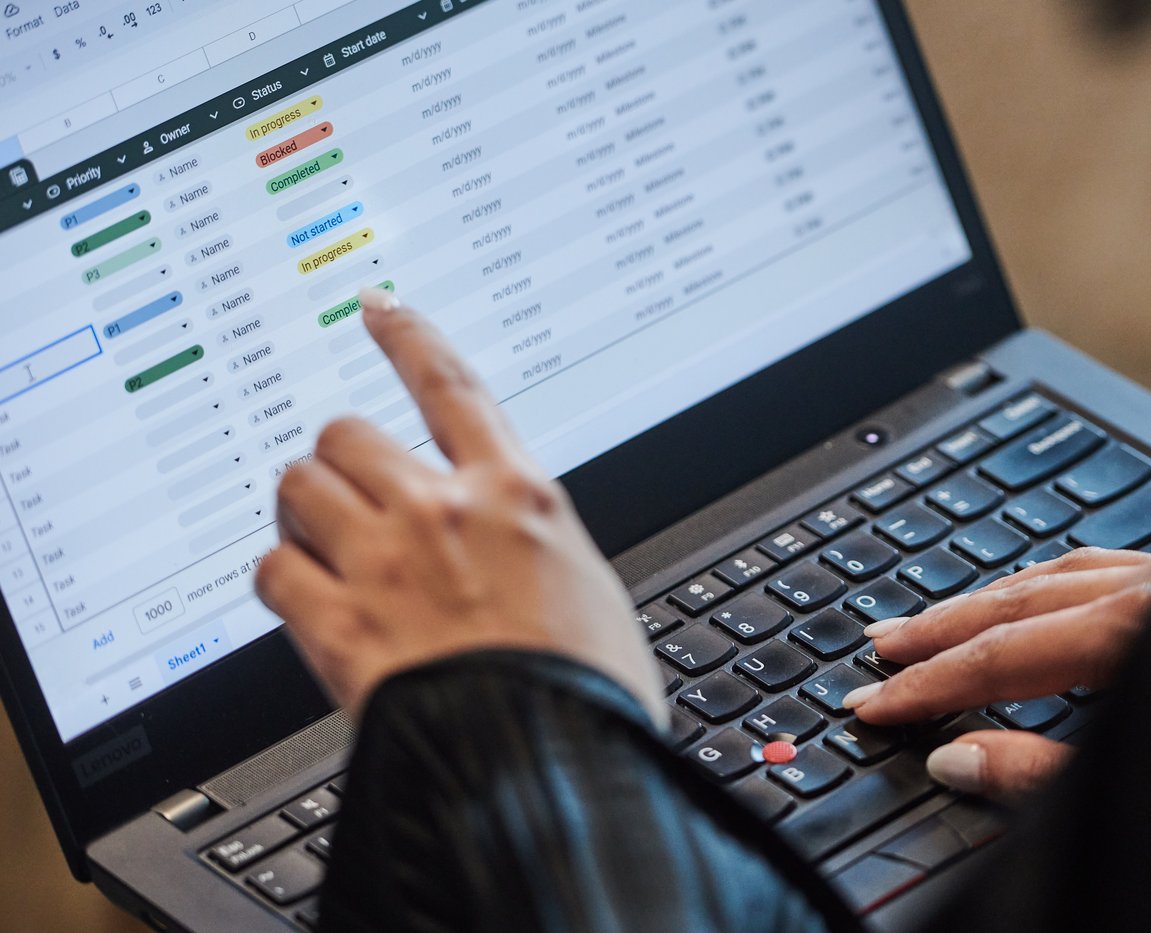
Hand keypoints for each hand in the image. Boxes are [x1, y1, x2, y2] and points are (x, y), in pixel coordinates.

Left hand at [255, 288, 665, 725]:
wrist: (543, 765)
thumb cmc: (583, 690)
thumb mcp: (589, 586)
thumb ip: (536, 540)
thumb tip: (516, 534)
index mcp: (517, 496)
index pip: (450, 386)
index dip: (409, 337)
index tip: (379, 308)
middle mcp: (442, 512)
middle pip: (348, 433)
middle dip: (342, 456)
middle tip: (352, 491)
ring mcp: (383, 565)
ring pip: (299, 485)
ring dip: (304, 506)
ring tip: (321, 538)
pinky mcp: (338, 626)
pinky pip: (274, 568)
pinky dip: (282, 575)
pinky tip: (305, 595)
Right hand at [843, 547, 1150, 802]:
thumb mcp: (1142, 784)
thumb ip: (1038, 776)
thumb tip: (954, 760)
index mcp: (1136, 631)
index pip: (1000, 658)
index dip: (929, 686)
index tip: (877, 705)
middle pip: (1017, 602)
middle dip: (939, 630)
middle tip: (881, 646)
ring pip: (1057, 575)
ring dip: (985, 600)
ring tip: (932, 621)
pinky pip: (1101, 570)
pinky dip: (1045, 585)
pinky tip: (1026, 596)